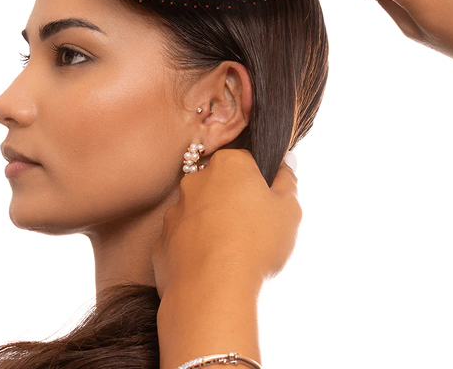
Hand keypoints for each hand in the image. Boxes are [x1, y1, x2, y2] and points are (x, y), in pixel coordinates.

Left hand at [152, 149, 300, 298]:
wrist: (212, 291)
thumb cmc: (256, 244)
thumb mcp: (289, 210)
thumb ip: (287, 181)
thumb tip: (285, 163)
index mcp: (228, 164)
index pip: (247, 161)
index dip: (261, 183)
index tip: (269, 205)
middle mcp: (195, 181)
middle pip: (220, 185)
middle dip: (234, 202)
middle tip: (254, 231)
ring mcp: (175, 212)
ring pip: (200, 213)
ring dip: (214, 226)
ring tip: (233, 254)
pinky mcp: (162, 242)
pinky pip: (184, 241)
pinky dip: (196, 250)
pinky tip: (213, 268)